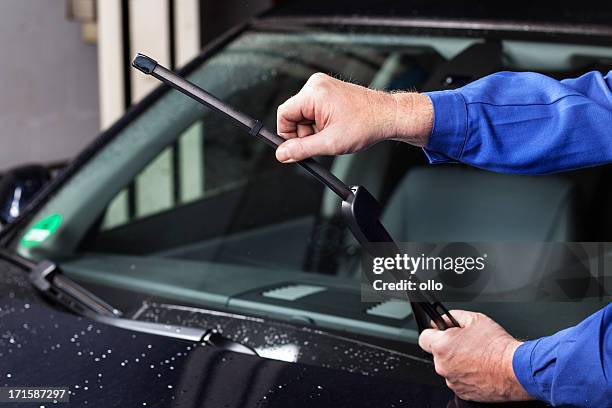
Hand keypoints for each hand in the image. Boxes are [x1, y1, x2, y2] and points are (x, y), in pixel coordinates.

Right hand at [275, 73, 433, 162]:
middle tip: (322, 142)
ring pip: (304, 115)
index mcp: (314, 93)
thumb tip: (282, 154)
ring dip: (314, 129)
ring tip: (333, 134)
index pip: (283, 115)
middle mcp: (316, 85)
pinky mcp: (328, 91)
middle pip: (293, 115)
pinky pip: (313, 111)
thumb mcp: (330, 143)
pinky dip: (320, 123)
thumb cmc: (366, 124)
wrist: (387, 116)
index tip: (296, 148)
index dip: (287, 135)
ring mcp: (322, 87)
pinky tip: (335, 127)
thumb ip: (302, 149)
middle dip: (304, 133)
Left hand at [418, 310, 532, 401]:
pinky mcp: (463, 392)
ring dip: (457, 362)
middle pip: (437, 354)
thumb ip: (453, 316)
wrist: (515, 369)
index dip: (433, 332)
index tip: (441, 332)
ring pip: (448, 368)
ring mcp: (452, 381)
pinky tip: (480, 368)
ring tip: (477, 357)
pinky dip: (466, 375)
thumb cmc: (497, 346)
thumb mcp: (474, 318)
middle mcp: (442, 366)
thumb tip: (445, 319)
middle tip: (466, 343)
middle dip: (448, 348)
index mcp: (442, 347)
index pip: (423, 337)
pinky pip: (459, 380)